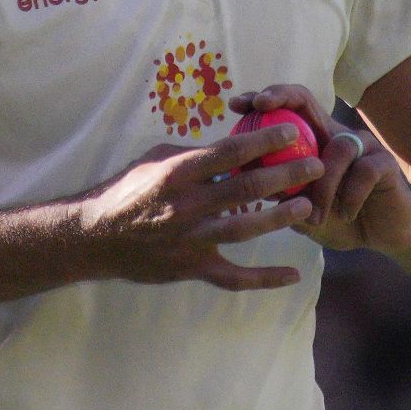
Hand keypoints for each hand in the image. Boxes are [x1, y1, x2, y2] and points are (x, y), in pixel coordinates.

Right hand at [78, 123, 324, 290]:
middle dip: (284, 175)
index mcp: (178, 173)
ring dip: (279, 217)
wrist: (95, 237)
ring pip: (245, 229)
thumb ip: (194, 154)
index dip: (264, 140)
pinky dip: (265, 278)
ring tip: (306, 205)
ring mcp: (190, 240)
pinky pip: (234, 277)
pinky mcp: (191, 268)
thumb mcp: (156, 160)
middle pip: (245, 188)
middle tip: (315, 166)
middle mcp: (186, 206)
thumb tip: (232, 146)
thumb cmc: (127, 190)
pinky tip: (293, 274)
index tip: (292, 131)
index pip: (229, 152)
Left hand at [227, 85, 410, 257]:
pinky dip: (350, 197)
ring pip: (336, 150)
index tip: (236, 105)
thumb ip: (280, 196)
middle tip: (260, 106)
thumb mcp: (303, 210)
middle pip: (307, 101)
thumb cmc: (339, 219)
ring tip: (315, 218)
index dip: (262, 100)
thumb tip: (240, 185)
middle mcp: (335, 134)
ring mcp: (362, 146)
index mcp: (314, 141)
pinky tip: (345, 215)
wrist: (387, 233)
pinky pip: (363, 172)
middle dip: (281, 98)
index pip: (287, 109)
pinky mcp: (385, 163)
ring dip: (322, 187)